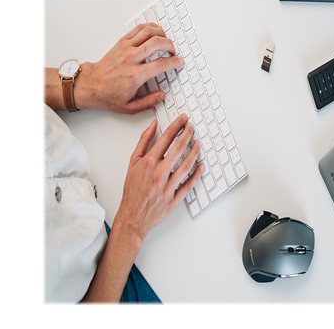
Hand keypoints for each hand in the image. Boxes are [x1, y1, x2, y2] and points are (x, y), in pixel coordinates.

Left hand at [76, 23, 182, 113]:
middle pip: (157, 43)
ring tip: (166, 40)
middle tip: (173, 51)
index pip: (161, 64)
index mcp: (135, 75)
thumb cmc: (107, 95)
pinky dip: (150, 27)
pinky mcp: (121, 42)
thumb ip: (148, 102)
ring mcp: (126, 48)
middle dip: (170, 45)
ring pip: (149, 32)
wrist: (90, 85)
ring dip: (162, 34)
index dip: (174, 62)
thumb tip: (162, 96)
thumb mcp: (129, 107)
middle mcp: (131, 58)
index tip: (179, 62)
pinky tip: (155, 32)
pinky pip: (139, 29)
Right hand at [113, 114, 203, 244]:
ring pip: (187, 165)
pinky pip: (189, 184)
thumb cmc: (132, 189)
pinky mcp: (175, 198)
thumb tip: (153, 125)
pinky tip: (201, 165)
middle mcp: (159, 173)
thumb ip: (143, 142)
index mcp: (148, 163)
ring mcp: (168, 186)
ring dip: (195, 151)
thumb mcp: (133, 162)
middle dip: (188, 134)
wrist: (132, 215)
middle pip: (179, 148)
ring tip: (199, 143)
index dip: (176, 126)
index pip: (166, 138)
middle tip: (192, 127)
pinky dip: (197, 174)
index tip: (183, 119)